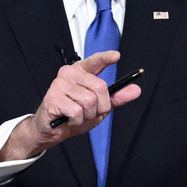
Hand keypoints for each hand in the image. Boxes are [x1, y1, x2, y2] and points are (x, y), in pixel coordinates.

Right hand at [0, 50, 141, 161]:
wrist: (52, 129)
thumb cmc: (73, 114)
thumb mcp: (99, 107)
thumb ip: (116, 98)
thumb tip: (135, 89)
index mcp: (81, 72)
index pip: (95, 61)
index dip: (106, 58)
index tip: (116, 56)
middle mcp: (69, 74)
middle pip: (99, 87)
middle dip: (100, 106)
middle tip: (90, 112)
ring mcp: (60, 84)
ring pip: (89, 101)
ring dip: (87, 115)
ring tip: (77, 115)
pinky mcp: (53, 98)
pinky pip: (77, 111)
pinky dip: (77, 120)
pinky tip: (69, 118)